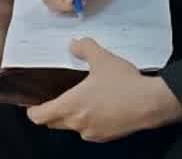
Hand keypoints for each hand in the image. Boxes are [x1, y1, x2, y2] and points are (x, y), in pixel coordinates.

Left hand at [25, 40, 181, 141]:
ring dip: (71, 117)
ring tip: (81, 100)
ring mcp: (91, 133)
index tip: (31, 105)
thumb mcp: (102, 58)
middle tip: (54, 100)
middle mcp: (77, 123)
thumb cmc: (123, 83)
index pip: (40, 116)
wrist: (149, 103)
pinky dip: (88, 121)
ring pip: (72, 127)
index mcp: (71, 105)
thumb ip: (84, 48)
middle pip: (53, 123)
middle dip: (51, 114)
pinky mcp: (105, 137)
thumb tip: (74, 44)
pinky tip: (99, 107)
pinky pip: (89, 130)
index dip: (33, 111)